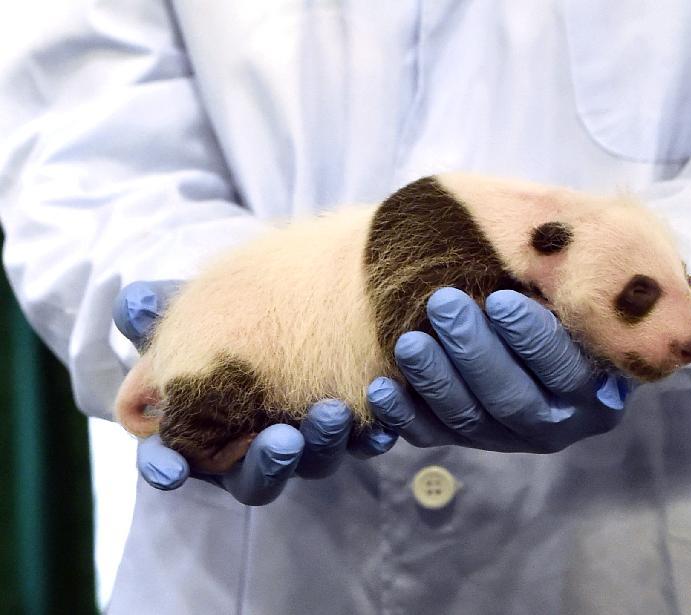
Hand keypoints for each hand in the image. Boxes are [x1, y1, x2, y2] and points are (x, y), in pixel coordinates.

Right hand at [114, 280, 396, 505]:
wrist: (293, 298)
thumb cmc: (225, 310)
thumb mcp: (188, 305)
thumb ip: (155, 307)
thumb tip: (133, 304)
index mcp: (199, 430)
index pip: (174, 461)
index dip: (166, 466)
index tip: (168, 469)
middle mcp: (251, 449)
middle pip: (255, 475)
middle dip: (268, 461)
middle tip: (282, 440)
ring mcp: (304, 444)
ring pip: (314, 461)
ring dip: (323, 443)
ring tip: (335, 413)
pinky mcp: (351, 431)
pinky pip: (364, 443)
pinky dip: (374, 434)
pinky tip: (383, 425)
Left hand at [367, 287, 629, 452]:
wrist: (537, 328)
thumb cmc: (559, 297)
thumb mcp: (574, 289)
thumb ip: (564, 282)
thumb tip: (542, 252)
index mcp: (597, 390)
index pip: (564, 370)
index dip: (532, 338)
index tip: (499, 300)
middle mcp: (557, 424)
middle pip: (512, 400)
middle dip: (474, 352)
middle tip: (443, 304)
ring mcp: (508, 439)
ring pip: (469, 420)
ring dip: (436, 380)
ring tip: (409, 341)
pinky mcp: (466, 440)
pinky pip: (432, 435)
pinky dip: (403, 415)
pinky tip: (382, 388)